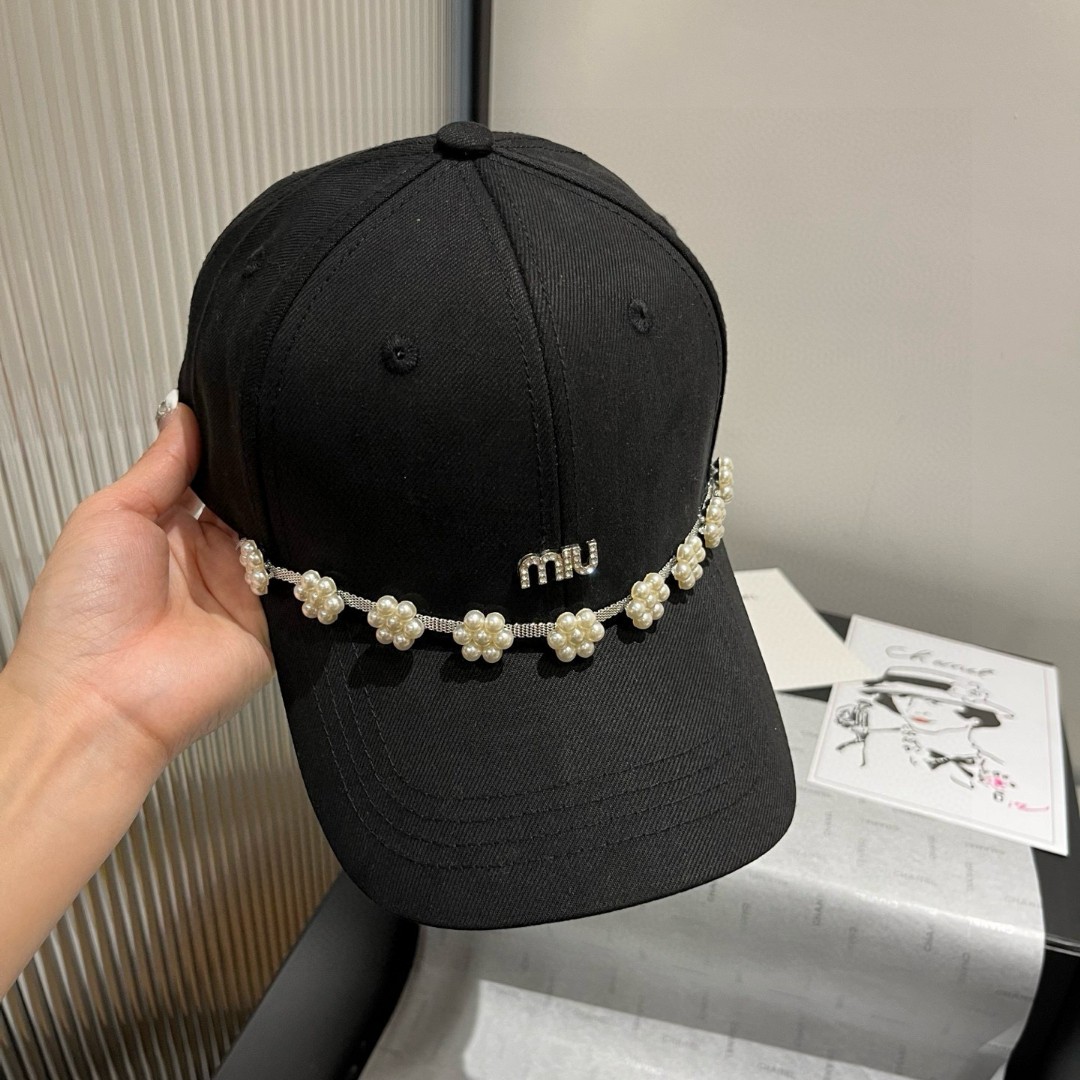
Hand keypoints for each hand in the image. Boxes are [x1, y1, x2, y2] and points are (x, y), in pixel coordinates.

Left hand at [1, 399, 274, 772]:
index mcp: (164, 530)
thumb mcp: (112, 514)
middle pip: (253, 506)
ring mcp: (242, 593)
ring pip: (284, 540)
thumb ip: (159, 465)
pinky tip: (308, 541)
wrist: (99, 700)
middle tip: (282, 451)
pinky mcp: (272, 628)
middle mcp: (206, 560)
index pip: (212, 479)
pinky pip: (302, 588)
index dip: (230, 452)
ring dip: (288, 520)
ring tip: (294, 493)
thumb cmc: (82, 613)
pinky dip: (308, 565)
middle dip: (266, 483)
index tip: (251, 415)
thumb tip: (185, 413)